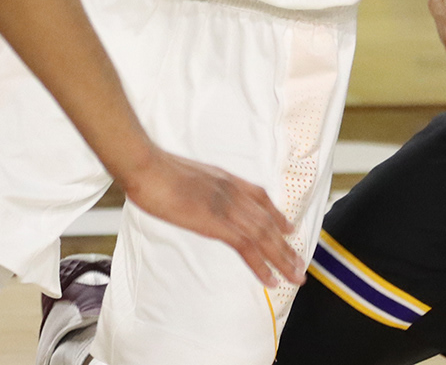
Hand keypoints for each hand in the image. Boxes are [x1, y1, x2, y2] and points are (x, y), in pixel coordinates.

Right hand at [119, 148, 303, 287]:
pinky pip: (247, 247)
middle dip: (286, 245)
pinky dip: (261, 265)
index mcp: (224, 178)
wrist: (145, 166)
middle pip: (267, 221)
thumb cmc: (153, 169)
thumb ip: (196, 186)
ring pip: (264, 236)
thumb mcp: (181, 174)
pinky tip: (270, 280)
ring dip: (282, 259)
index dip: (276, 215)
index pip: (259, 196)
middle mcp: (231, 191)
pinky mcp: (217, 222)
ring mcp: (226, 207)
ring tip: (295, 277)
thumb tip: (192, 194)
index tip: (289, 228)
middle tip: (299, 264)